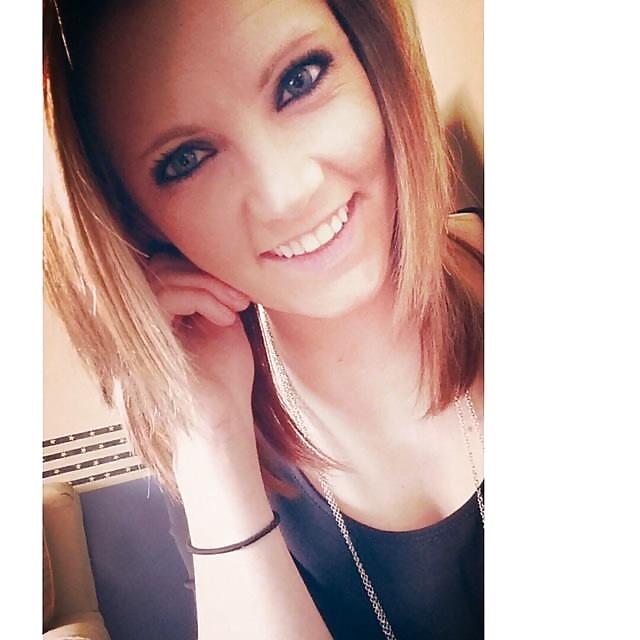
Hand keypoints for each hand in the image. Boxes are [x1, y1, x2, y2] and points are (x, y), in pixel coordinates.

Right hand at [146, 253, 258, 480]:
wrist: (224, 421)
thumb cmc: (224, 380)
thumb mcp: (220, 323)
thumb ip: (208, 292)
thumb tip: (212, 256)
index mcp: (157, 318)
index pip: (165, 270)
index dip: (202, 271)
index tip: (238, 291)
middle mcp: (139, 322)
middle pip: (159, 267)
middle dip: (205, 274)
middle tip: (238, 297)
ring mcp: (135, 332)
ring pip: (160, 276)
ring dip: (206, 285)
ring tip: (234, 308)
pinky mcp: (141, 341)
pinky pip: (162, 295)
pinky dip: (199, 297)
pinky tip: (223, 318)